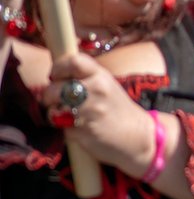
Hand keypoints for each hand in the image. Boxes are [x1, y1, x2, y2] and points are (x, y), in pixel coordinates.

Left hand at [40, 54, 156, 175]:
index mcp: (102, 76)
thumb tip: (55, 76)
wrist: (138, 137)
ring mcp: (91, 111)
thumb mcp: (107, 86)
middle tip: (54, 101)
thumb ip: (84, 78)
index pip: (73, 61)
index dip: (58, 68)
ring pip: (55, 110)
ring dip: (55, 114)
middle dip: (49, 97)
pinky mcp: (86, 131)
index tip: (55, 77)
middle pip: (55, 88)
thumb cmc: (118, 110)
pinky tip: (79, 129)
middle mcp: (97, 91)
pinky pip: (63, 128)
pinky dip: (66, 129)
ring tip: (66, 116)